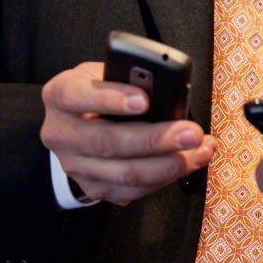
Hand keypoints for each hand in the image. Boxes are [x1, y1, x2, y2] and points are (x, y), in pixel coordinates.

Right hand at [40, 61, 213, 205]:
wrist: (76, 122)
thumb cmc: (100, 89)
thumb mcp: (106, 71)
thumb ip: (128, 76)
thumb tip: (167, 88)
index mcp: (60, 95)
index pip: (77, 96)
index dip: (110, 98)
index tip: (146, 100)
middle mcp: (61, 134)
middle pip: (107, 143)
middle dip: (155, 140)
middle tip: (191, 133)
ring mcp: (74, 166)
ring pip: (123, 174)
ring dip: (169, 165)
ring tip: (201, 149)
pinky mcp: (93, 188)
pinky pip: (132, 191)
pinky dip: (165, 178)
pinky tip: (190, 162)